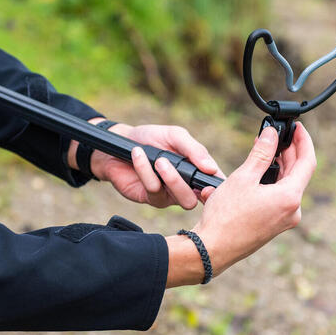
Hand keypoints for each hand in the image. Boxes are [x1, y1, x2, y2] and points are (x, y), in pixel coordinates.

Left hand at [77, 121, 225, 208]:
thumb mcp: (174, 136)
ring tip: (159, 159)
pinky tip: (138, 154)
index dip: (217, 190)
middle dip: (187, 184)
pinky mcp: (150, 197)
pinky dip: (146, 170)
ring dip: (170, 178)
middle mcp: (185, 186)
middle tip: (182, 169)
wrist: (119, 142)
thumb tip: (211, 168)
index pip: (214, 184)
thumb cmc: (150, 138)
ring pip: (179, 198)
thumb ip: (194, 149)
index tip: (210, 185)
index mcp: (196, 170)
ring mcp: (168, 195)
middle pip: (196, 199)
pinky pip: (154, 189)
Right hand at [165, 122, 316, 285]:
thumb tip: (271, 135)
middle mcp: (293, 211)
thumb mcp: (244, 177)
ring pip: (288, 185)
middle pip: (298, 173)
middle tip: (278, 135)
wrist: (213, 248)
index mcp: (290, 198)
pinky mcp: (274, 224)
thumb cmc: (226, 216)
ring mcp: (284, 219)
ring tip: (266, 149)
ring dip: (279, 166)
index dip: (304, 141)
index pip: (308, 162)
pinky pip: (279, 197)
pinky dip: (273, 182)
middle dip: (289, 152)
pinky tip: (259, 172)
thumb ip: (262, 153)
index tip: (298, 128)